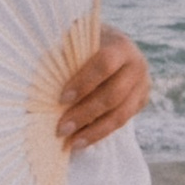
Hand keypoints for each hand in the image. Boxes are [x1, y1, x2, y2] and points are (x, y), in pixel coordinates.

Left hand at [59, 28, 148, 148]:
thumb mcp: (76, 42)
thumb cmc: (84, 44)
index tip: (62, 98)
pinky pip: (122, 122)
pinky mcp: (141, 102)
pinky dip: (101, 133)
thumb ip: (65, 56)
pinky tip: (82, 141)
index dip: (84, 82)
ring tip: (72, 142)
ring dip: (94, 131)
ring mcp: (142, 85)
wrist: (110, 46)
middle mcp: (137, 65)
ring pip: (121, 114)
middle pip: (113, 94)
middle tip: (62, 129)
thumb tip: (42, 82)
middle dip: (86, 113)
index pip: (105, 64)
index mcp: (120, 45)